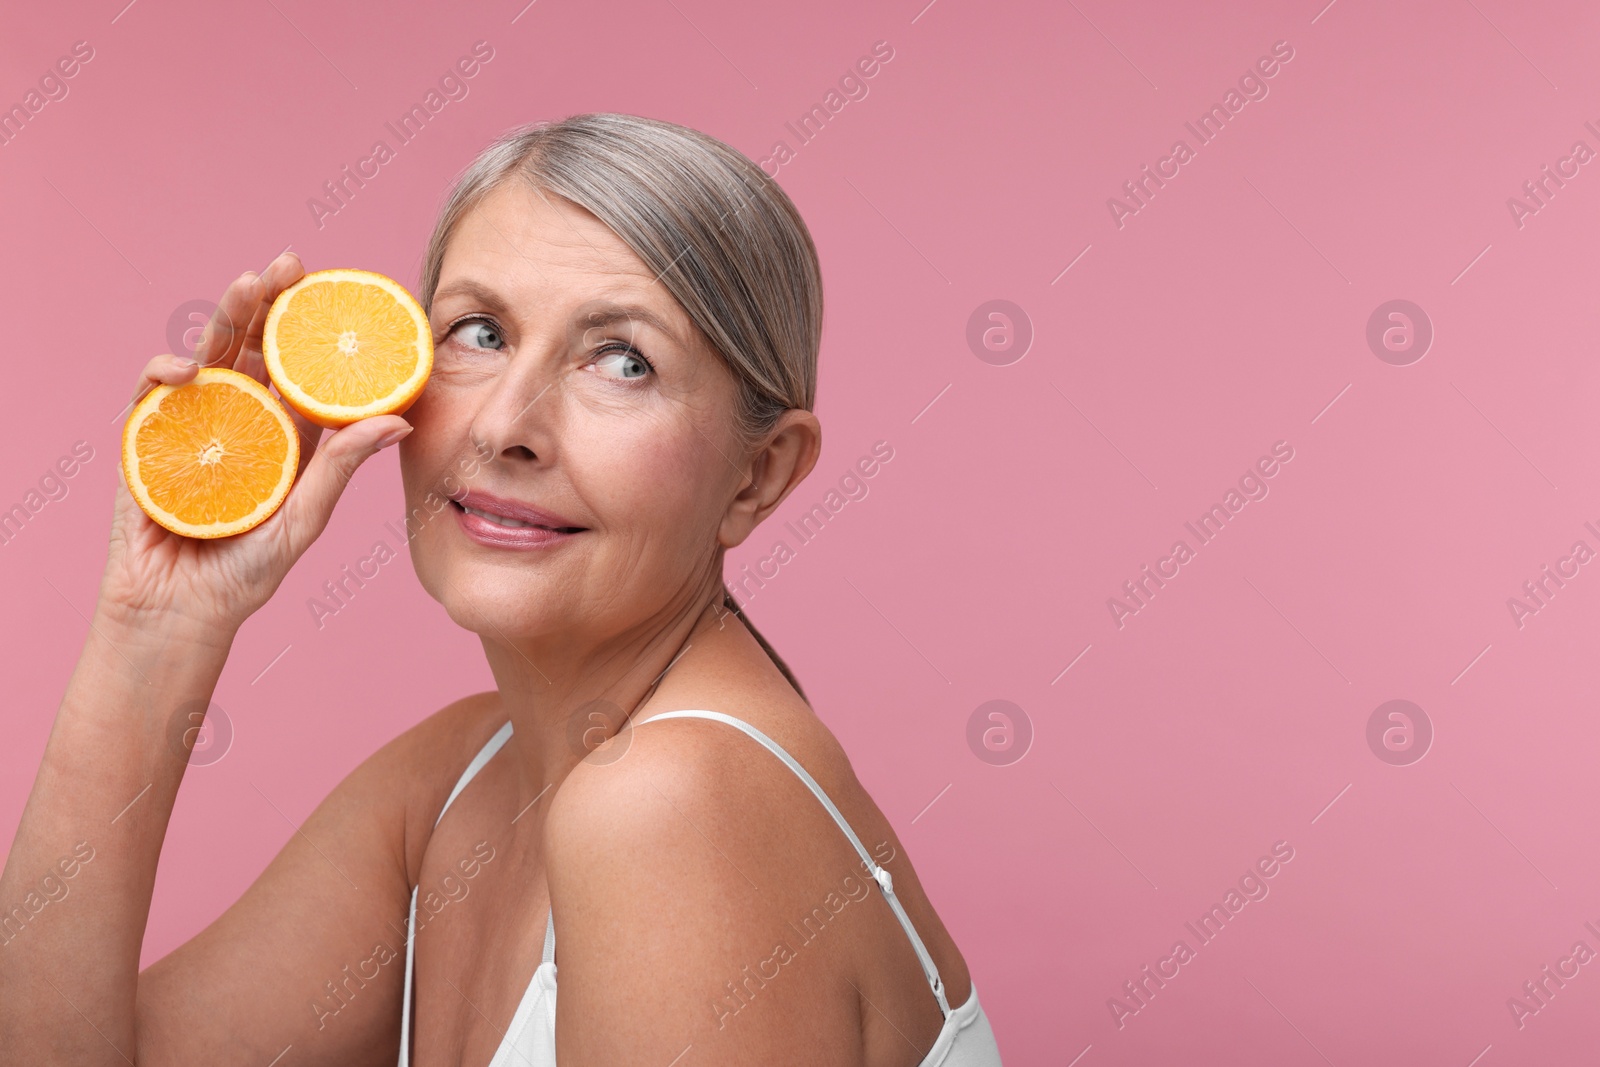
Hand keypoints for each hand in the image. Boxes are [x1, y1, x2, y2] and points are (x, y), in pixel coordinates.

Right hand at [98, 252, 413, 632]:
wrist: (178, 614)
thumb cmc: (245, 575)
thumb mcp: (305, 518)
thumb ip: (342, 468)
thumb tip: (400, 421)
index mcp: (283, 433)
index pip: (298, 368)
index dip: (311, 328)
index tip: (334, 290)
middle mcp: (239, 421)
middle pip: (252, 347)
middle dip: (266, 301)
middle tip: (287, 265)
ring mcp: (191, 425)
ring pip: (208, 356)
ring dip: (223, 317)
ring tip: (245, 285)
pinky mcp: (145, 440)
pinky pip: (153, 396)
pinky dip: (165, 374)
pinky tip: (185, 368)